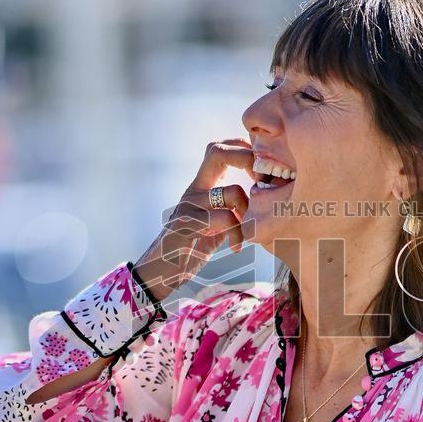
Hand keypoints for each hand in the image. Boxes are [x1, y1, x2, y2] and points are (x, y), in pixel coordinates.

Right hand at [132, 138, 255, 300]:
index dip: (242, 148)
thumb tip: (262, 197)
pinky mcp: (186, 226)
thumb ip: (231, 206)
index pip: (219, 148)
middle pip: (217, 152)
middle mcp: (194, 190)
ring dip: (247, 212)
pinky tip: (235, 247)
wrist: (160, 273)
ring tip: (246, 231)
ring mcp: (189, 206)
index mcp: (200, 186)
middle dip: (246, 159)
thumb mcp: (215, 222)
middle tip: (260, 182)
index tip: (260, 169)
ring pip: (232, 192)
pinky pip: (224, 220)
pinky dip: (238, 234)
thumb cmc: (193, 248)